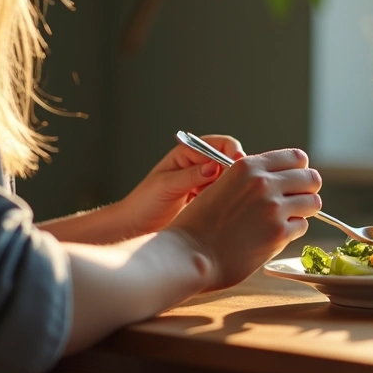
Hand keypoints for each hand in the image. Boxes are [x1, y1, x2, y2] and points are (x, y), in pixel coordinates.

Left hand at [112, 135, 245, 238]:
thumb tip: (215, 166)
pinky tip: (225, 210)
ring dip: (232, 188)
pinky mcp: (207, 201)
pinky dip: (228, 201)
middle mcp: (199, 166)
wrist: (134, 228)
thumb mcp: (166, 185)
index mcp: (188, 153)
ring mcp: (204, 184)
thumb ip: (191, 175)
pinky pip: (226, 196)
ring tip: (229, 201)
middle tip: (237, 187)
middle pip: (230, 161)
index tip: (238, 166)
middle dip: (236, 172)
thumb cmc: (143, 203)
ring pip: (230, 180)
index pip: (220, 144)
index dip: (233, 153)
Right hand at [170, 148, 322, 289]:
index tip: (293, 182)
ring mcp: (273, 208)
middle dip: (306, 191)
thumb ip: (251, 179)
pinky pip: (302, 226)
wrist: (188, 254)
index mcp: (248, 166)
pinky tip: (274, 236)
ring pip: (313, 202)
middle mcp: (263, 183)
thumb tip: (280, 179)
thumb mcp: (223, 185)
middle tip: (295, 203)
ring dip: (303, 211)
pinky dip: (292, 232)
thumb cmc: (200, 224)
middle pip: (311, 178)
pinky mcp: (278, 234)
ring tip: (286, 220)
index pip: (297, 158)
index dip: (298, 171)